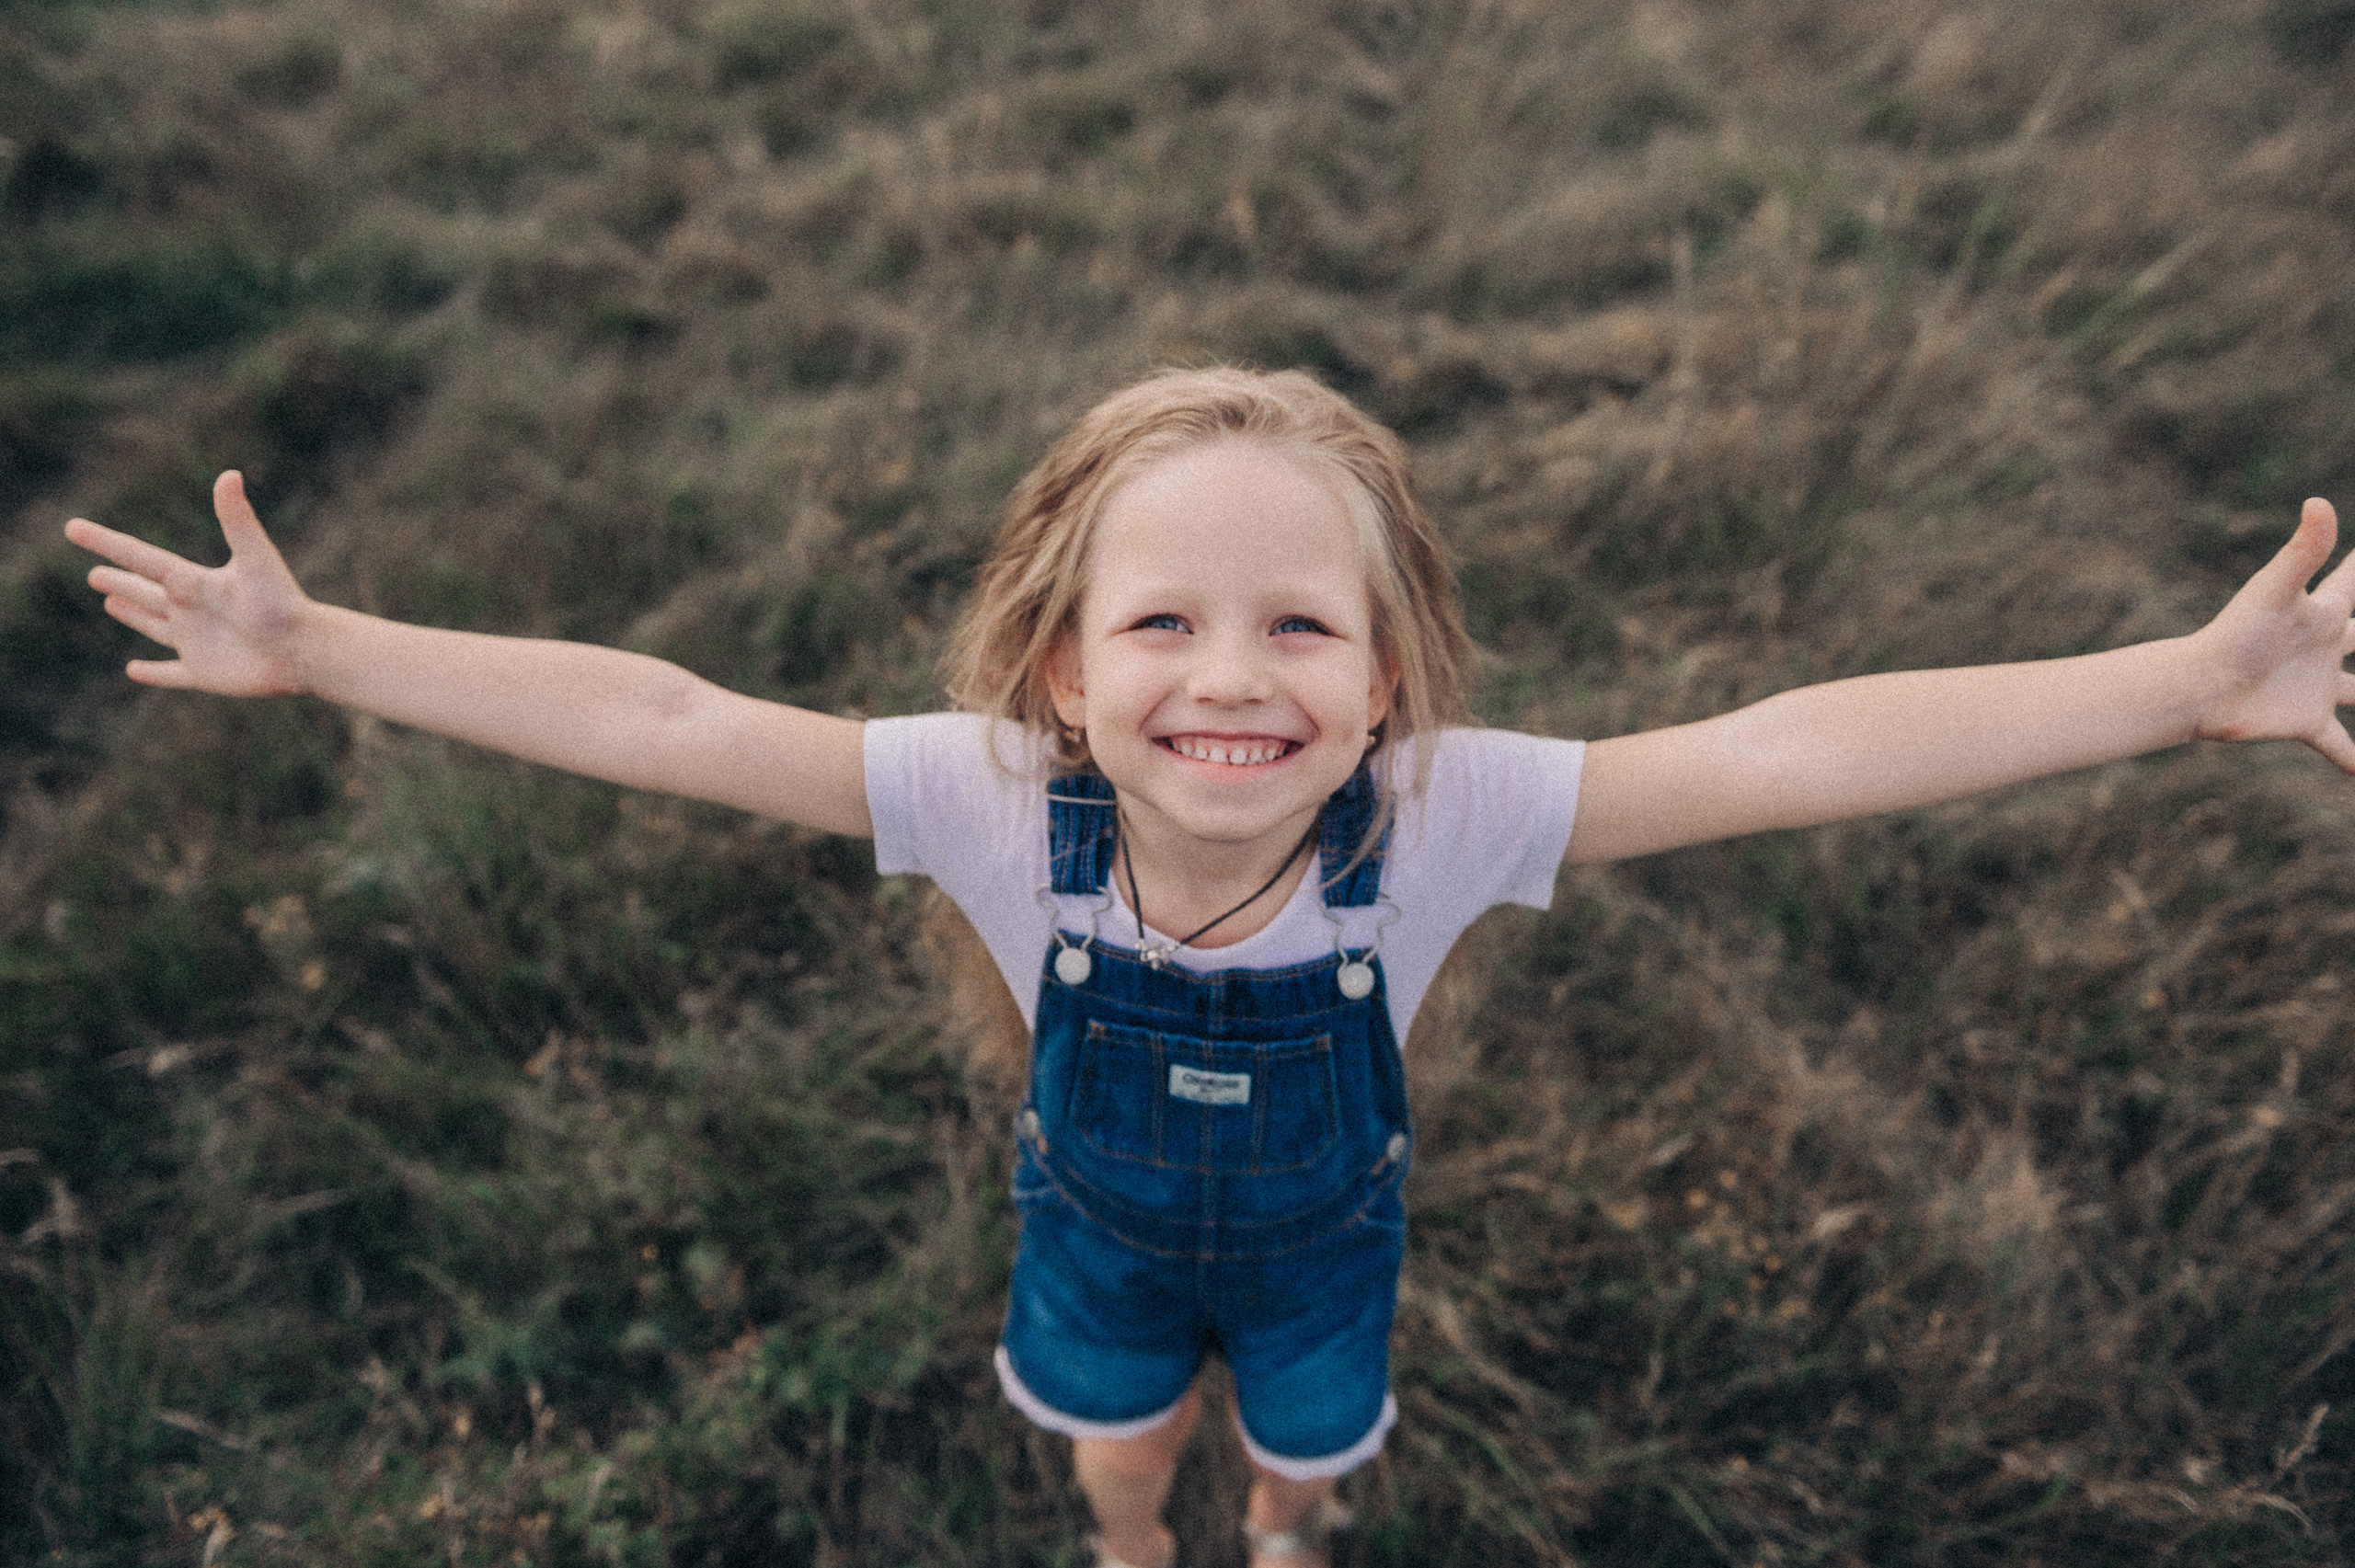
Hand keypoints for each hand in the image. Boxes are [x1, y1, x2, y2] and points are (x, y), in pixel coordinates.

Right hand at [65, 470, 311, 697]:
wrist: (309, 651)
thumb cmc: (283, 605)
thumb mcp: (256, 559)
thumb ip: (238, 520)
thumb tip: (229, 473)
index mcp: (196, 582)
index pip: (141, 558)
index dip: (106, 542)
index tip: (72, 527)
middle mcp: (193, 610)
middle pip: (146, 593)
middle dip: (120, 582)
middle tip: (93, 574)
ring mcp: (197, 642)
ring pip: (155, 626)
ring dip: (133, 614)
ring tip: (110, 602)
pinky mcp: (205, 674)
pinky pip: (171, 674)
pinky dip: (152, 674)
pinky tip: (132, 671)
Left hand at [2192, 497, 2354, 773]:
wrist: (2199, 688)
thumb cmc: (2234, 634)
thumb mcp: (2275, 590)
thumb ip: (2302, 551)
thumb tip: (2318, 501)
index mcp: (2321, 614)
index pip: (2354, 582)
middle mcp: (2323, 648)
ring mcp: (2317, 686)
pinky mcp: (2306, 721)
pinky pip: (2340, 745)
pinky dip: (2354, 761)